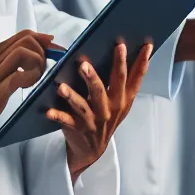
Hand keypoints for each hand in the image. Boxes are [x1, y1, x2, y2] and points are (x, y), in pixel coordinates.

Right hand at [0, 30, 52, 169]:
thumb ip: (11, 67)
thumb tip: (33, 61)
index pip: (25, 35)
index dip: (44, 41)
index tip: (55, 53)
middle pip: (28, 38)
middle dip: (44, 51)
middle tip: (44, 69)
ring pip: (24, 51)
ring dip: (38, 63)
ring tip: (35, 79)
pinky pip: (20, 74)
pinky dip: (30, 78)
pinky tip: (27, 87)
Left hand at [48, 41, 153, 175]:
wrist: (92, 150)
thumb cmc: (107, 117)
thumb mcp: (121, 102)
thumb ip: (126, 81)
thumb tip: (132, 51)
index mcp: (123, 99)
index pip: (135, 78)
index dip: (141, 62)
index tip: (145, 45)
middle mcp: (111, 108)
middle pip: (110, 86)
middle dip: (112, 68)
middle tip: (107, 52)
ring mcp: (94, 119)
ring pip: (84, 105)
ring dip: (73, 95)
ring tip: (62, 86)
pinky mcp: (78, 128)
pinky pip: (66, 121)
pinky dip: (57, 116)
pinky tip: (48, 111)